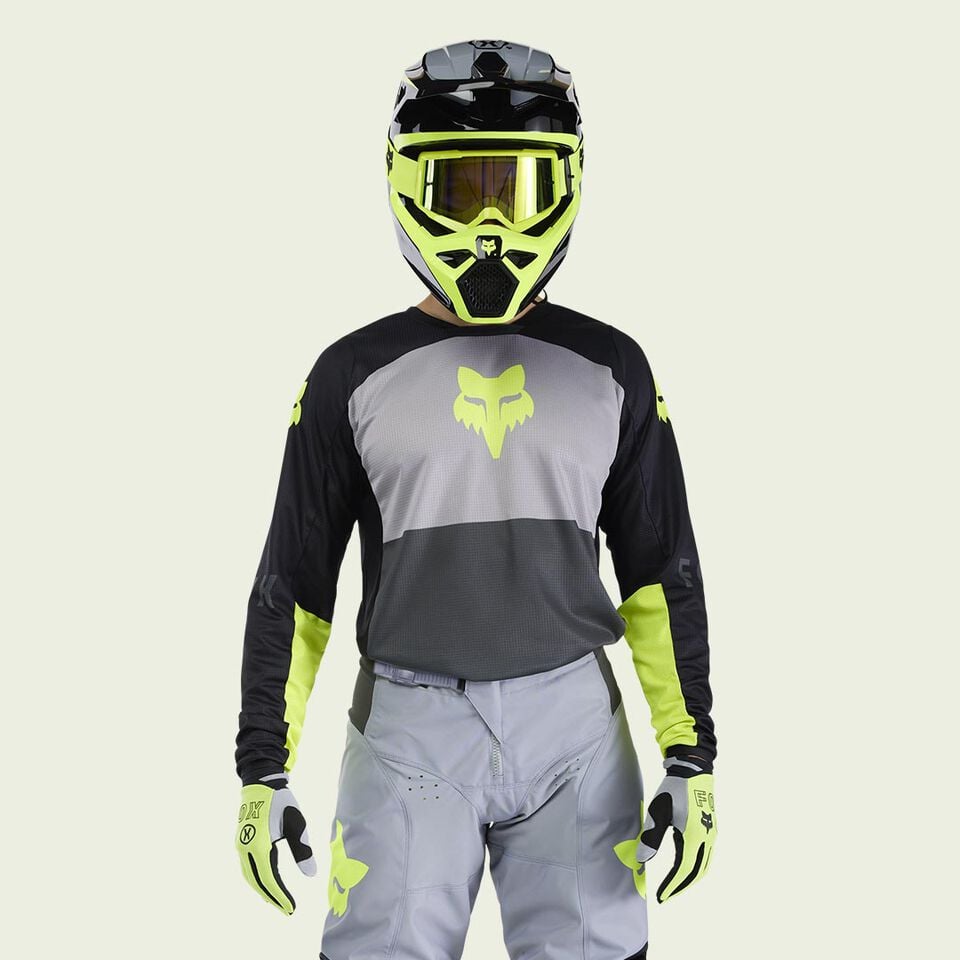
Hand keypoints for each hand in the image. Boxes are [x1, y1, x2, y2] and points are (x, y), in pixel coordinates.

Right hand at [236, 773, 315, 914]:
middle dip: (272, 898)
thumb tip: (311, 875)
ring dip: (264, 890)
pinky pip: (248, 867)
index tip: (291, 909)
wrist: (261, 782)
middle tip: (287, 910)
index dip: (280, 896)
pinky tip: (269, 883)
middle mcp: (245, 848)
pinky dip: (258, 879)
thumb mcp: (297, 824)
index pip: (269, 879)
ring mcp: (241, 846)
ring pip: (250, 876)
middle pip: (257, 881)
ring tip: (279, 901)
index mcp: (258, 845)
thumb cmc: (282, 801)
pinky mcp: (242, 842)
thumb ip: (302, 850)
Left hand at [635, 755, 715, 902]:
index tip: (661, 897)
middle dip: (681, 887)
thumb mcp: (659, 813)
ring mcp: (712, 835)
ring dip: (689, 879)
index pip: (683, 871)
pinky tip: (684, 867)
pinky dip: (696, 868)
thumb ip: (652, 838)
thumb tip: (643, 860)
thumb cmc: (674, 790)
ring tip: (674, 886)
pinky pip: (706, 857)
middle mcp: (707, 839)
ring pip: (704, 867)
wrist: (693, 770)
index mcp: (694, 837)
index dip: (672, 886)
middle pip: (696, 873)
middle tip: (666, 896)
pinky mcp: (711, 830)